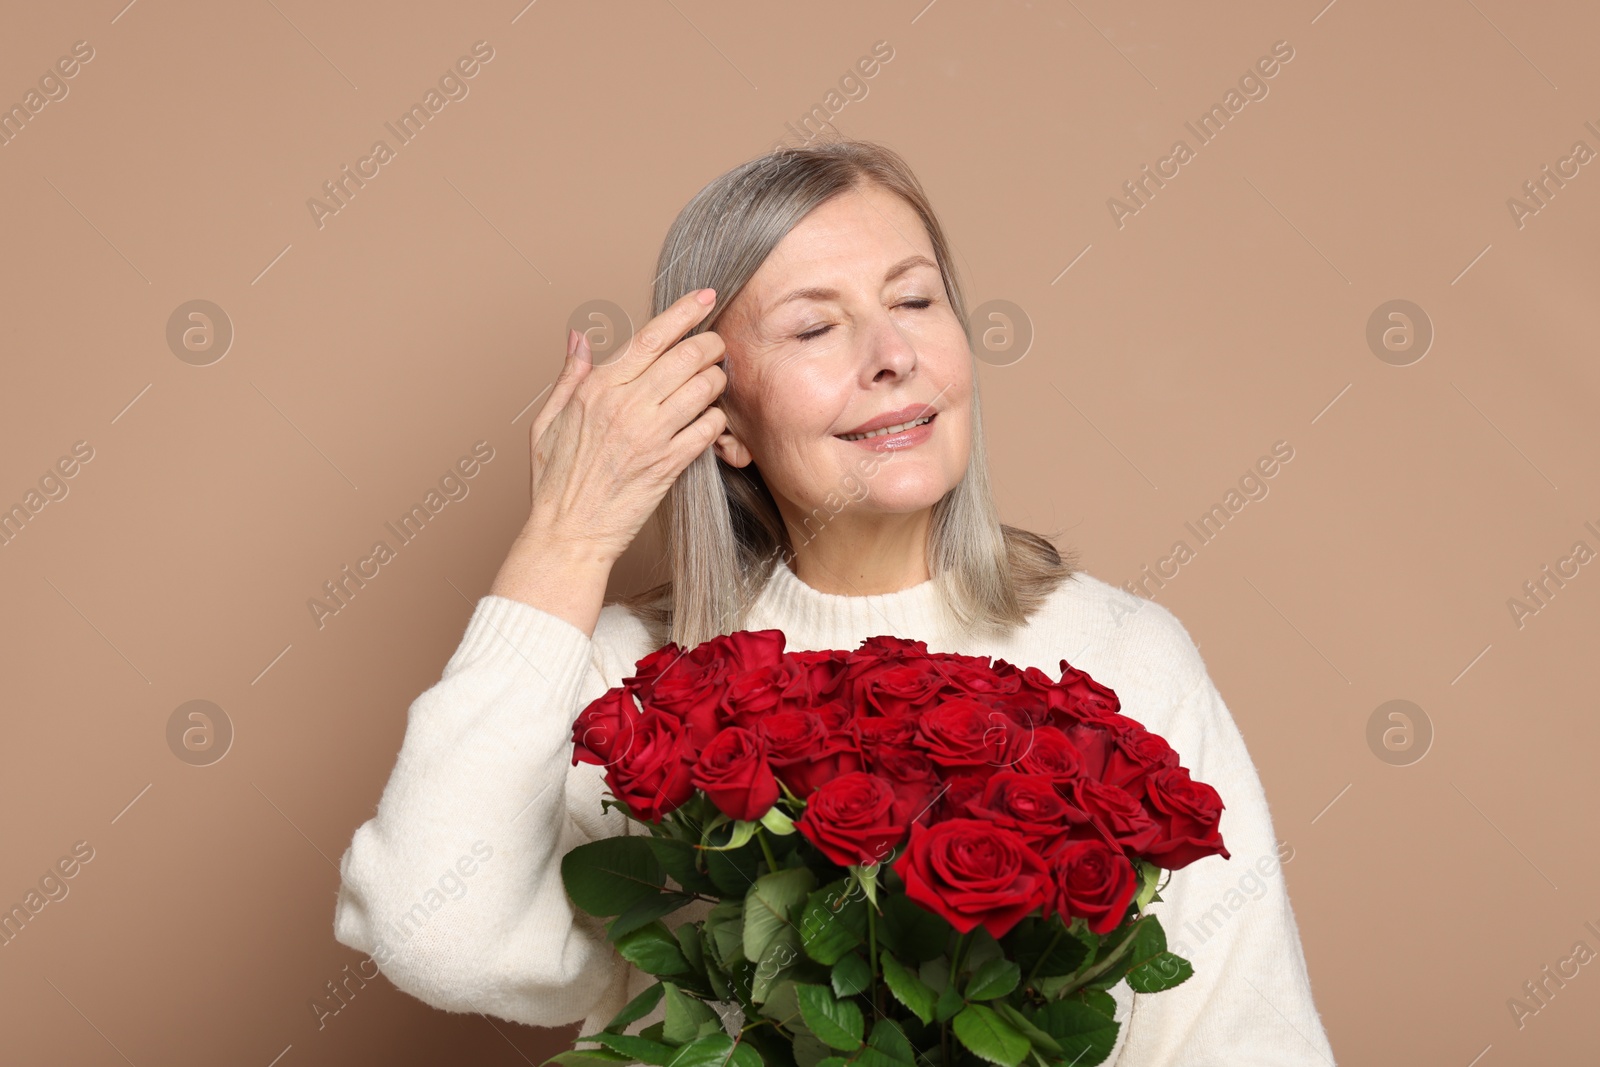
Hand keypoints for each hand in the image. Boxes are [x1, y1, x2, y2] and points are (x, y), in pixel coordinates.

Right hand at [521, 288, 727, 565]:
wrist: (568, 534)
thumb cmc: (555, 482)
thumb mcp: (547, 421)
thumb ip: (568, 376)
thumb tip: (578, 336)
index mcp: (598, 388)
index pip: (652, 336)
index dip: (685, 312)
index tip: (706, 297)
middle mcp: (627, 405)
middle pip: (688, 355)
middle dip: (711, 344)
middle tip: (716, 347)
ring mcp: (651, 435)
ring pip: (705, 387)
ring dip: (717, 381)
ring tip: (712, 385)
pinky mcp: (670, 464)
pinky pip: (711, 427)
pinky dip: (717, 420)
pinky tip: (708, 423)